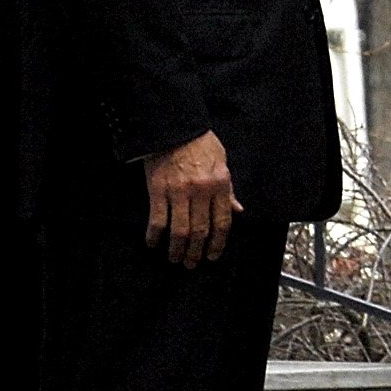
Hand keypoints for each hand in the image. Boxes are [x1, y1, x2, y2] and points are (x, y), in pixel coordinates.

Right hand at [144, 130, 240, 266]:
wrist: (174, 126)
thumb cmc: (200, 142)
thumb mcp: (222, 162)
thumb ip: (228, 189)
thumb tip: (238, 209)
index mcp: (219, 185)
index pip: (222, 222)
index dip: (218, 243)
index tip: (213, 255)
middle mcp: (201, 192)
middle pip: (201, 231)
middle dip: (196, 252)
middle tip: (192, 263)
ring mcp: (178, 192)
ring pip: (180, 230)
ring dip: (177, 249)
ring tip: (175, 259)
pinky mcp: (157, 190)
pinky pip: (157, 219)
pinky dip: (154, 235)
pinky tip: (152, 243)